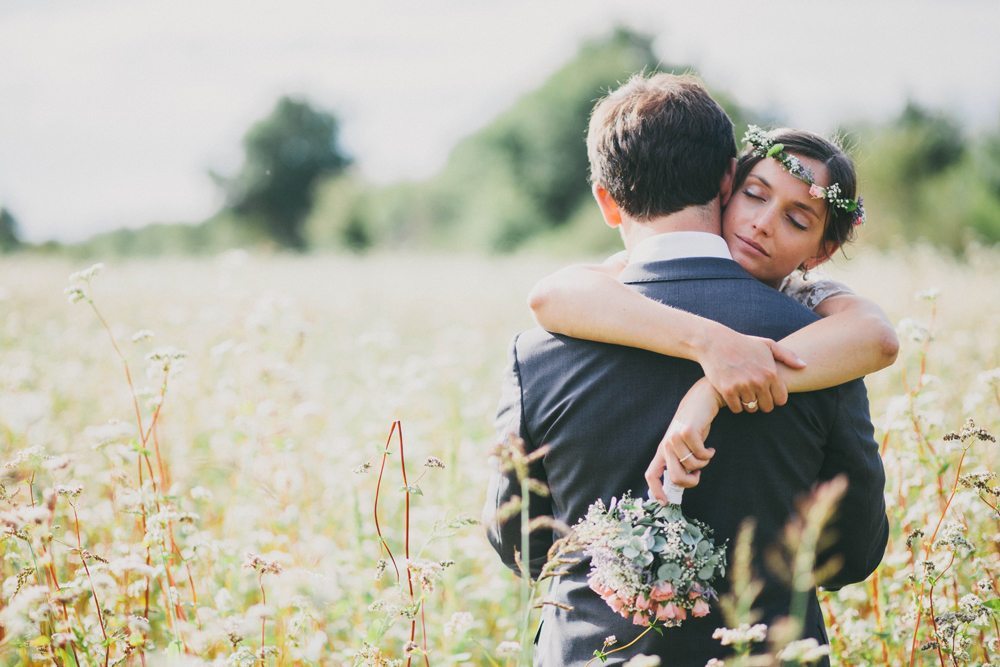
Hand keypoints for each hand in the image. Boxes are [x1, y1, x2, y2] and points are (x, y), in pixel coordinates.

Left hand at [645, 379, 723, 501]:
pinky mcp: (688, 432)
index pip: (651, 474)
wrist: (702, 400)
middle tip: (698, 475)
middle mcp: (666, 445)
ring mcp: (675, 438)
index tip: (664, 503)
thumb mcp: (684, 445)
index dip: (655, 490)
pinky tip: (710, 448)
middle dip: (690, 482)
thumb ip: (681, 460)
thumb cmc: (695, 425)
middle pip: (675, 477)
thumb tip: (681, 484)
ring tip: (705, 454)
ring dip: (703, 464)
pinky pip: (702, 456)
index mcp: (662, 450)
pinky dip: (709, 455)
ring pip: (691, 467)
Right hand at [696, 324, 804, 413]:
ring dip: (748, 404)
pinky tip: (733, 395)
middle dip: (762, 403)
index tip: (767, 392)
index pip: (781, 400)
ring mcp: (742, 387)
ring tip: (744, 394)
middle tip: (755, 394)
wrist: (715, 342)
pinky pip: (736, 408)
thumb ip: (788, 356)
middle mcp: (758, 381)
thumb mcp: (767, 344)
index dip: (775, 398)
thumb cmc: (743, 343)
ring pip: (751, 408)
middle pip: (767, 407)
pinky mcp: (727, 391)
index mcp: (771, 373)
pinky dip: (735, 405)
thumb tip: (804, 366)